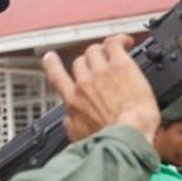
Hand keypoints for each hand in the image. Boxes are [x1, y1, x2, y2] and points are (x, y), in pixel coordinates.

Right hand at [42, 36, 158, 145]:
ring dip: (103, 50)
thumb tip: (67, 122)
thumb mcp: (82, 139)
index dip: (52, 64)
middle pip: (79, 61)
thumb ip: (72, 126)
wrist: (130, 134)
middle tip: (101, 66)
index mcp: (74, 101)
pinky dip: (120, 40)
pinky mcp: (120, 65)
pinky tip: (127, 43)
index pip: (56, 76)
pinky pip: (114, 43)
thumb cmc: (111, 140)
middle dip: (89, 62)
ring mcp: (101, 72)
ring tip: (115, 54)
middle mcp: (84, 84)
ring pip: (95, 50)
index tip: (51, 58)